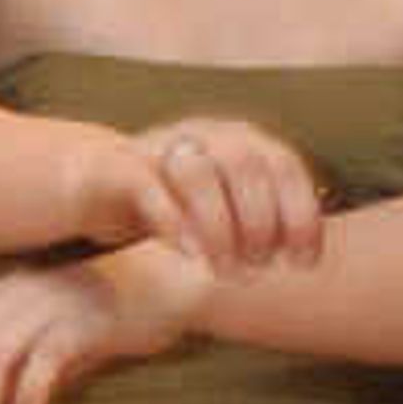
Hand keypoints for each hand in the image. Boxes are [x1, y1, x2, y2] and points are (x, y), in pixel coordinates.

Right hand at [70, 110, 322, 276]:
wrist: (93, 183)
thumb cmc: (173, 204)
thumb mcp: (226, 205)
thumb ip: (264, 217)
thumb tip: (309, 256)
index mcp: (241, 138)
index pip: (285, 166)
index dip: (301, 216)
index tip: (303, 263)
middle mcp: (206, 133)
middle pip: (247, 166)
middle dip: (260, 224)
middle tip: (257, 269)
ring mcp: (162, 144)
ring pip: (202, 173)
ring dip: (221, 228)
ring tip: (224, 270)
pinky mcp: (121, 164)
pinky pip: (151, 186)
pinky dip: (174, 222)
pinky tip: (188, 254)